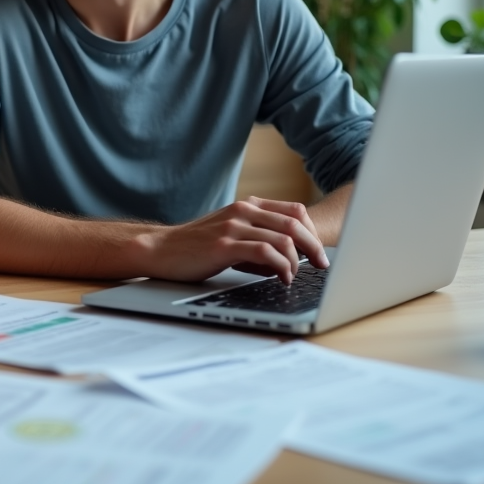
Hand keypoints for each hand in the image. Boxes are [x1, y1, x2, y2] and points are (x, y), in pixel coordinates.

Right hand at [137, 197, 326, 284]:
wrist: (161, 249)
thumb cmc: (195, 247)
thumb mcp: (230, 234)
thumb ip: (257, 238)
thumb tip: (288, 258)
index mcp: (247, 205)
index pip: (295, 210)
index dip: (313, 231)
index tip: (320, 253)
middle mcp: (243, 210)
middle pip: (295, 223)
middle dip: (315, 247)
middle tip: (322, 266)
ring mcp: (233, 226)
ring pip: (284, 238)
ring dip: (297, 261)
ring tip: (294, 276)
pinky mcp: (225, 245)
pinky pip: (265, 252)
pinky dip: (281, 266)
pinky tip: (281, 278)